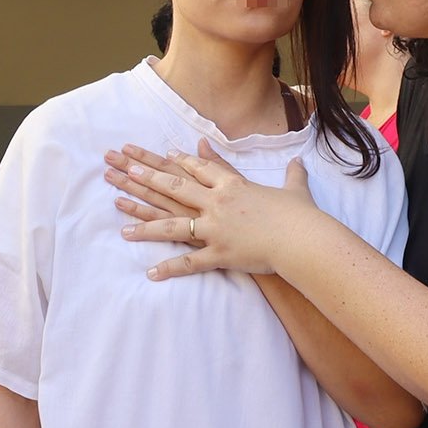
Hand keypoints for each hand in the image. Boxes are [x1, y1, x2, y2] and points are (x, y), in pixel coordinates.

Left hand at [102, 139, 314, 278]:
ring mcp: (215, 229)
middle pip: (174, 187)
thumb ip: (293, 174)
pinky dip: (169, 269)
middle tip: (123, 169)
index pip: (201, 169)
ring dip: (144, 223)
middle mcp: (218, 203)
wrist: (306, 240)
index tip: (160, 154)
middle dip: (146, 177)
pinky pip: (189, 262)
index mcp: (234, 186)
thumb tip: (299, 161)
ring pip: (171, 224)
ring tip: (121, 225)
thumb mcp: (295, 189)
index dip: (179, 161)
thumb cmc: (302, 216)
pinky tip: (150, 273)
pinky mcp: (219, 253)